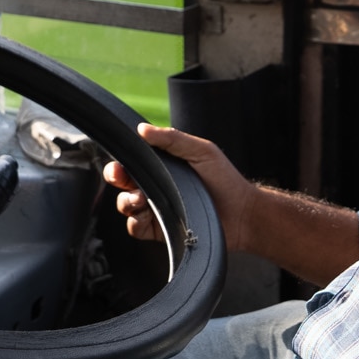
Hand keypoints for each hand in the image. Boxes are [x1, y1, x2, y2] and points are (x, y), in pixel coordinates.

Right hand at [103, 123, 256, 250]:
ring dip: (127, 201)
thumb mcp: (201, 151)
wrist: (242, 214)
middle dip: (116, 178)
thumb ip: (173, 139)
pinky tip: (147, 216)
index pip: (133, 161)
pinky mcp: (161, 230)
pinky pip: (136, 227)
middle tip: (121, 177)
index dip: (122, 160)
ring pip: (126, 205)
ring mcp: (158, 208)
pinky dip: (136, 222)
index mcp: (164, 166)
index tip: (120, 161)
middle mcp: (157, 186)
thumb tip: (142, 129)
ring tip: (142, 199)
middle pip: (123, 182)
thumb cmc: (225, 180)